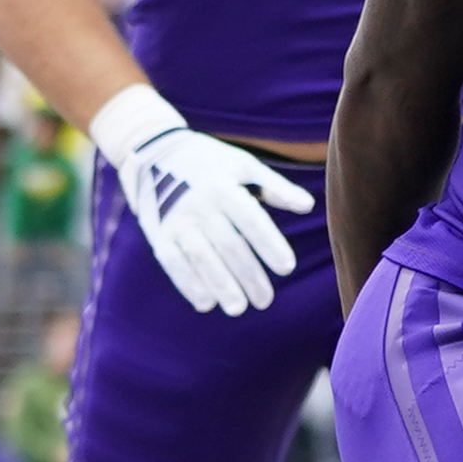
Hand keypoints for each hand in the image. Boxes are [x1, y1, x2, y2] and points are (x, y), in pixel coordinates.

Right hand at [94, 89, 312, 316]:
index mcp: (224, 187)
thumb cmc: (210, 162)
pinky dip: (189, 285)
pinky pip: (173, 263)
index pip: (251, 220)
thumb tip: (308, 206)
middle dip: (248, 276)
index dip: (269, 244)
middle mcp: (199, 205)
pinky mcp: (158, 234)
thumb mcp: (243, 165)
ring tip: (238, 308)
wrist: (154, 153)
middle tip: (265, 301)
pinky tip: (207, 304)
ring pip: (201, 258)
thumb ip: (276, 187)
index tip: (287, 268)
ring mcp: (176, 221)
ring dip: (220, 285)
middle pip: (228, 246)